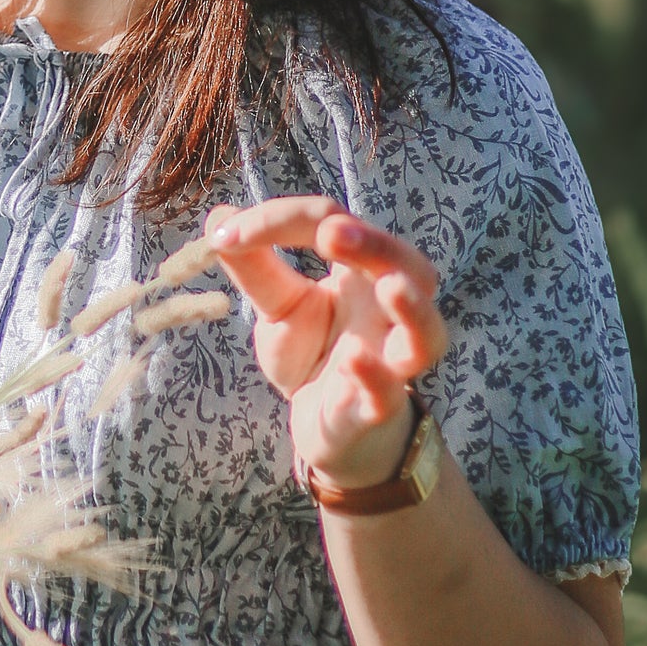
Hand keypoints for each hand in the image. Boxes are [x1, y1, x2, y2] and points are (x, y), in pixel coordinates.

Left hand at [206, 196, 445, 489]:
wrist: (328, 429)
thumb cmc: (312, 356)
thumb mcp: (279, 309)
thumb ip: (256, 268)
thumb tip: (220, 215)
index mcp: (364, 274)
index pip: (336, 226)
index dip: (282, 221)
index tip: (225, 237)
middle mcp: (387, 313)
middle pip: (409, 267)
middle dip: (376, 244)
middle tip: (330, 232)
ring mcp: (389, 363)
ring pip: (426, 335)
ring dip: (413, 309)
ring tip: (389, 287)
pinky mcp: (376, 410)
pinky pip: (390, 394)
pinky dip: (376, 377)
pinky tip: (352, 361)